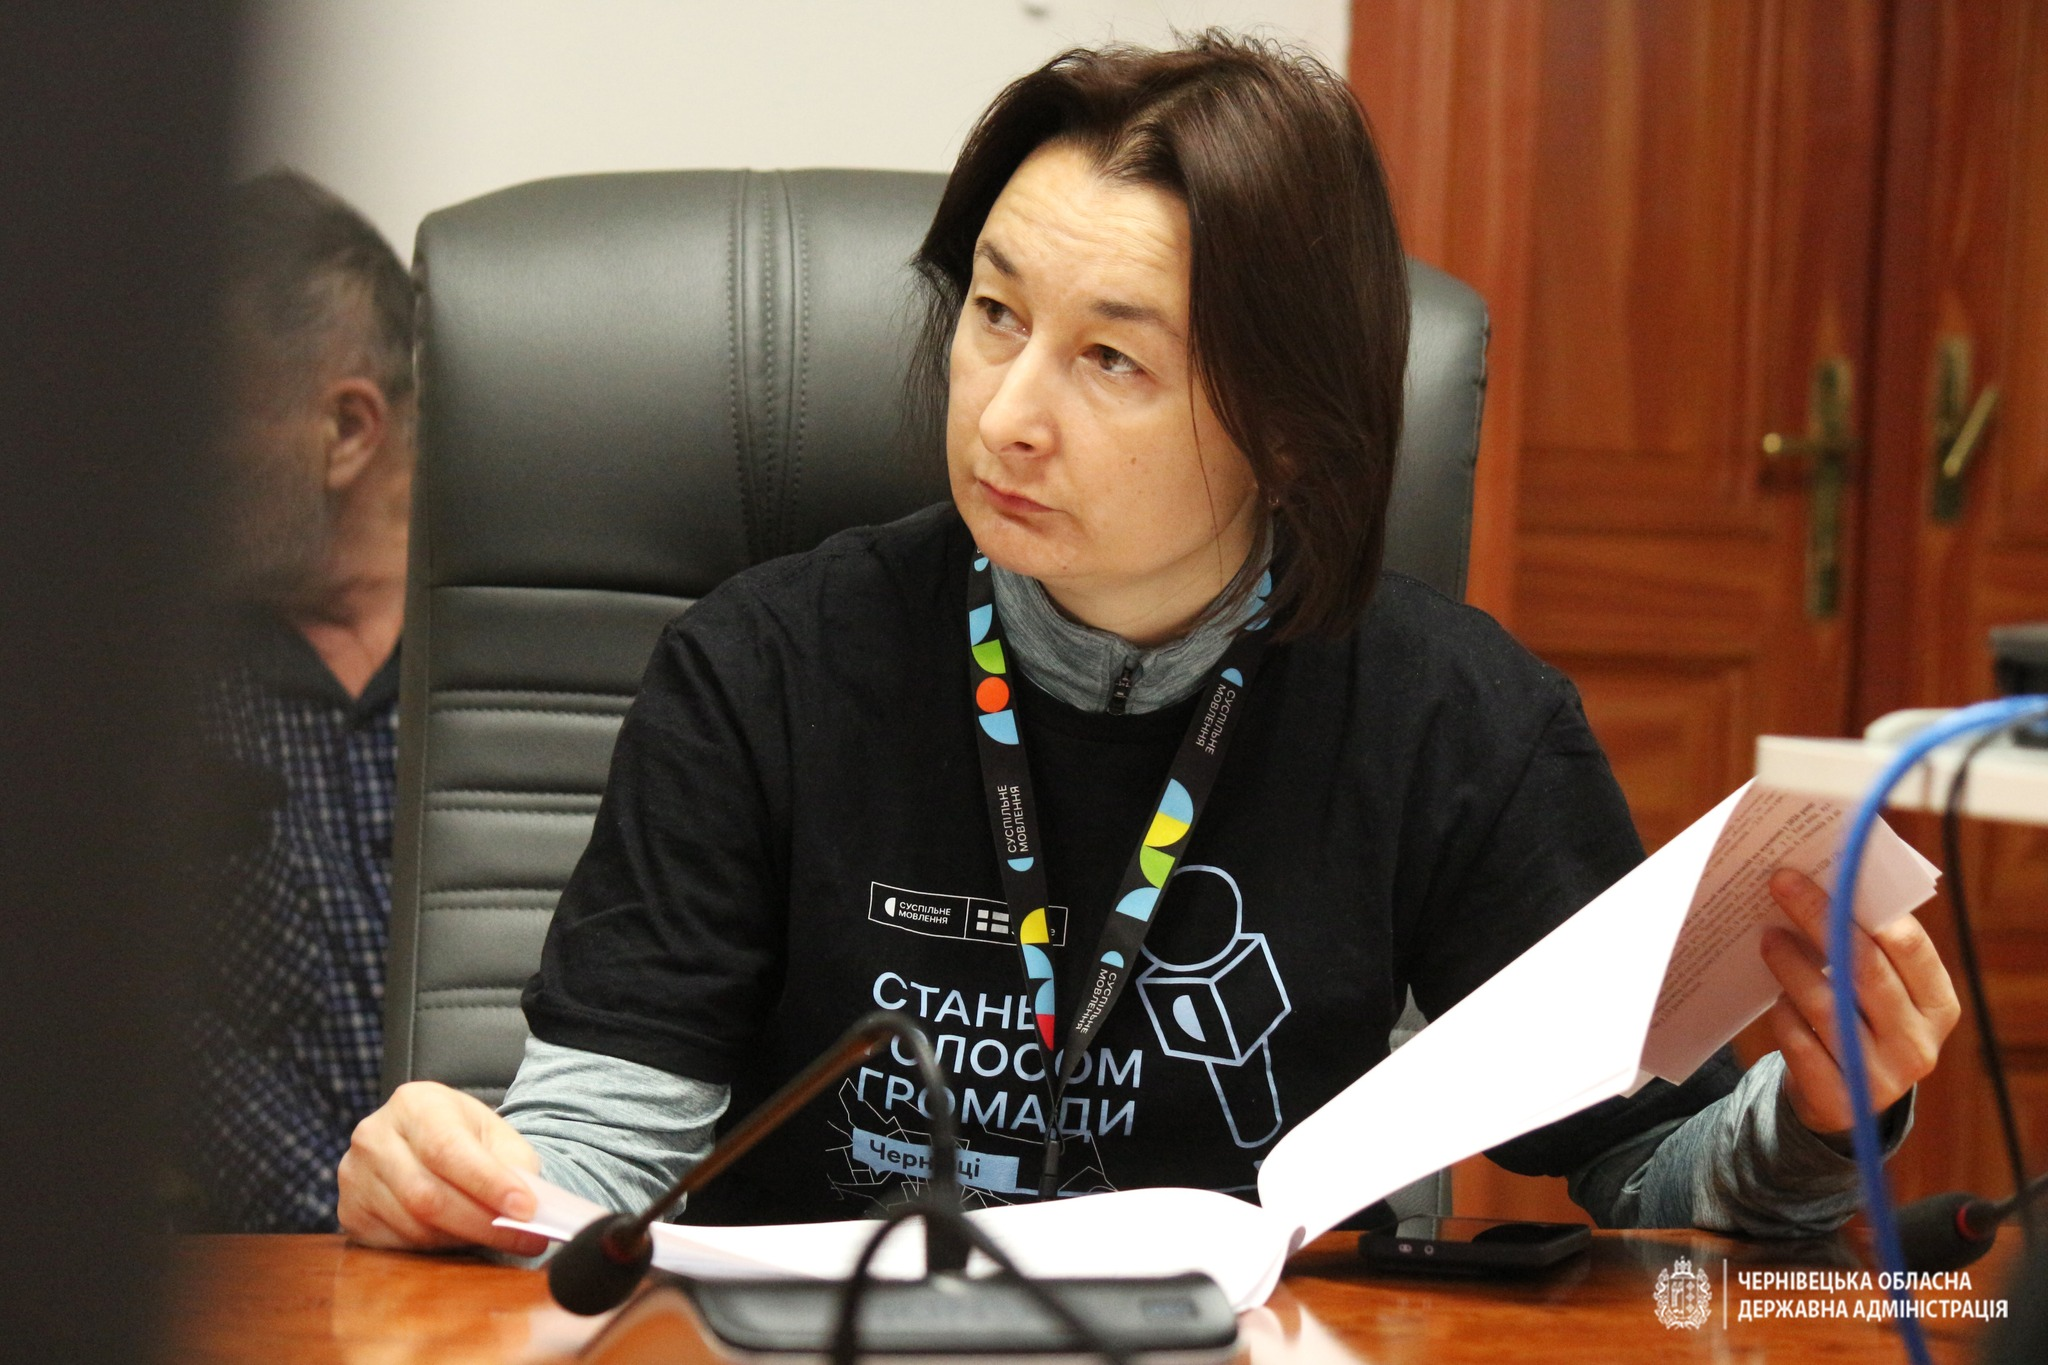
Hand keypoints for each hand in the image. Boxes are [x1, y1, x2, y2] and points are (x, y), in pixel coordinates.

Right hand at [337, 1080, 548, 1254]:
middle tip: (528, 1240)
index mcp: (414, 1104)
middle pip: (428, 1195)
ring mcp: (355, 1176)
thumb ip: (514, 1165)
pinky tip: (459, 1236)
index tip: (526, 1209)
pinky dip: (437, 1247)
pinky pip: (398, 1244)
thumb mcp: (495, 1135)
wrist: (425, 1140)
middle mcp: (375, 1136)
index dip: (488, 1183)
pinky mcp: (350, 1212)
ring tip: (498, 1235)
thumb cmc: (464, 1136)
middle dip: (484, 1224)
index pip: (449, 1149)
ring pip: (414, 1225)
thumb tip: (531, 1207)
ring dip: (463, 1238)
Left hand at [1760, 868, 1961, 1138]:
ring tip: (1768, 936)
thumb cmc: (1861, 1022)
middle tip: (1781, 883)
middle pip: (1864, 969)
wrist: (1844, 1100)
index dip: (1864, 906)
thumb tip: (1821, 883)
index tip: (1826, 872)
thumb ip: (1868, 949)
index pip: (1908, 947)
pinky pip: (1801, 1043)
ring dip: (1792, 963)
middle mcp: (1917, 1044)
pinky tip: (1774, 998)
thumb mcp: (1880, 992)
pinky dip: (1784, 1014)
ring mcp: (1880, 1077)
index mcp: (1938, 1006)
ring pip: (1828, 1006)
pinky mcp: (1839, 1101)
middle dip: (1819, 918)